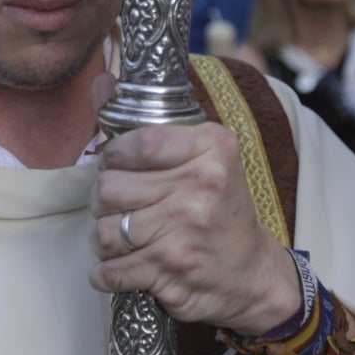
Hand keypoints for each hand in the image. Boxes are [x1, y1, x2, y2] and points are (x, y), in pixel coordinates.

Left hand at [87, 73, 298, 334]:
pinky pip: (111, 271)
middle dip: (103, 201)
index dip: (113, 155)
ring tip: (121, 236)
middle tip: (119, 205)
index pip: (136, 143)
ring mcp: (185, 230)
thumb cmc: (220, 207)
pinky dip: (106, 273)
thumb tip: (102, 80)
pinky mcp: (171, 269)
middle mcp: (201, 186)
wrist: (252, 273)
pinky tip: (119, 265)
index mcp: (211, 148)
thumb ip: (146, 119)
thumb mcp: (202, 154)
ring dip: (104, 238)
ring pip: (104, 231)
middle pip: (109, 188)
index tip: (116, 164)